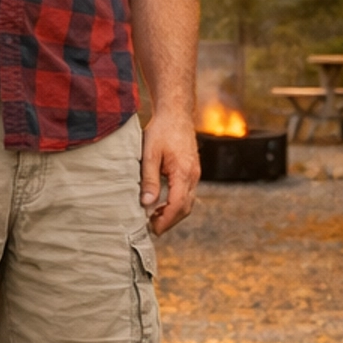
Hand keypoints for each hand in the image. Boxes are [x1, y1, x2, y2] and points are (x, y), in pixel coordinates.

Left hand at [140, 109, 199, 234]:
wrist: (176, 114)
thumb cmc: (161, 131)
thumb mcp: (150, 154)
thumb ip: (149, 180)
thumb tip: (147, 204)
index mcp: (184, 173)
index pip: (178, 205)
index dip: (165, 220)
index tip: (152, 229)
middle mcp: (193, 176)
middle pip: (185, 208)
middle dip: (170, 221)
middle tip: (152, 228)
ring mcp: (195, 174)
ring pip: (188, 203)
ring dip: (173, 213)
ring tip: (154, 218)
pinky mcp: (192, 172)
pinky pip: (188, 194)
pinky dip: (177, 204)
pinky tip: (162, 204)